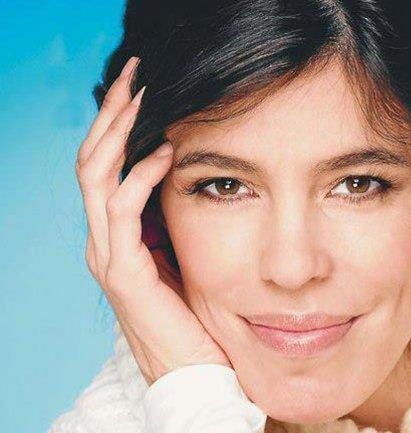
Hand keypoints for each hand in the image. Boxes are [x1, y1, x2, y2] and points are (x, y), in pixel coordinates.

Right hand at [75, 56, 231, 385]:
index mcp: (119, 235)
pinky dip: (140, 176)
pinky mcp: (124, 272)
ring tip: (142, 93)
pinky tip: (165, 151)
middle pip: (93, 160)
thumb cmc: (197, 317)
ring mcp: (108, 255)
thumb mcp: (187, 256)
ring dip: (118, 131)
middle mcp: (105, 239)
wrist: (196, 376)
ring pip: (97, 176)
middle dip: (112, 112)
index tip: (145, 84)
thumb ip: (179, 221)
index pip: (107, 165)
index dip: (119, 122)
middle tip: (137, 72)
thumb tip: (200, 176)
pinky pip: (122, 211)